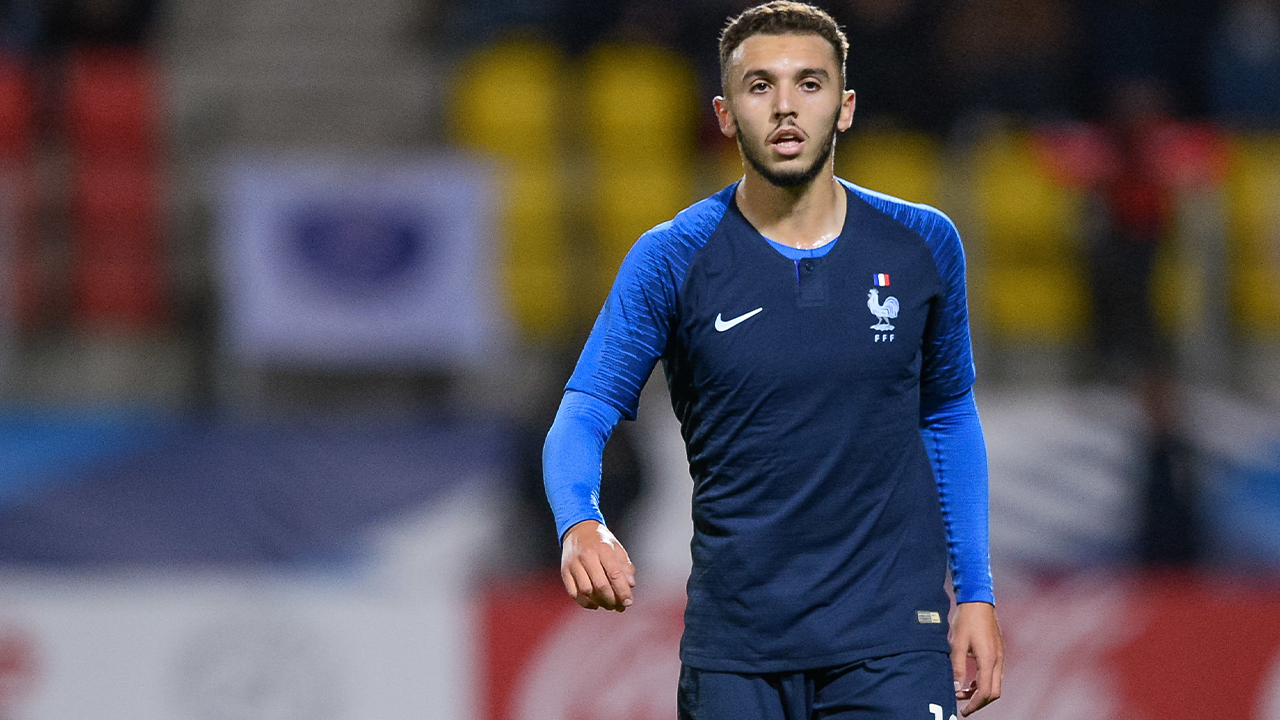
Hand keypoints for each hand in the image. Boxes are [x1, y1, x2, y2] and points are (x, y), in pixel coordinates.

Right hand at [559, 520, 635, 611]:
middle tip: (619, 607)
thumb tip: (630, 585)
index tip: (628, 602)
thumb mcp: (616, 548)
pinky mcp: (564, 571)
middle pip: (600, 585)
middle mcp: (587, 556)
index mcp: (603, 548)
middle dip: (612, 600)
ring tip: (608, 605)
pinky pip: (573, 593)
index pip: (614, 574)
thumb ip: (625, 566)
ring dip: (599, 602)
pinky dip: (585, 603)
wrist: (578, 529)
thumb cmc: (601, 541)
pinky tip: (595, 605)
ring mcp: (573, 564)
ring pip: (586, 591)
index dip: (623, 591)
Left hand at [950, 601, 1003, 715]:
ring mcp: (1000, 656)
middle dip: (979, 702)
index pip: (985, 692)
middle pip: (993, 692)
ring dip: (980, 692)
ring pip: (995, 684)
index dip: (974, 704)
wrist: (978, 601)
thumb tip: (956, 689)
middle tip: (963, 705)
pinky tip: (970, 680)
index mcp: (989, 660)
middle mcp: (998, 660)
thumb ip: (957, 668)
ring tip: (963, 692)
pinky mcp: (998, 652)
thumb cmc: (966, 620)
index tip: (963, 711)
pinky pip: (994, 674)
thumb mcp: (956, 644)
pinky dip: (983, 682)